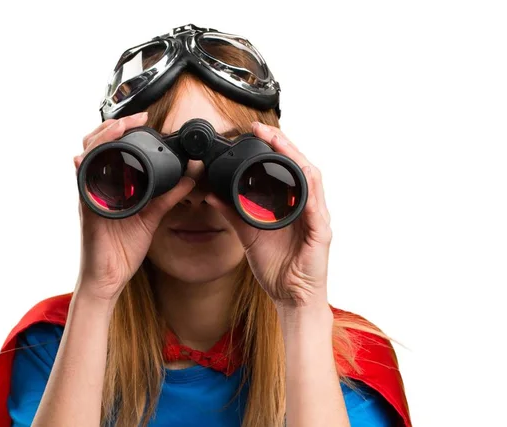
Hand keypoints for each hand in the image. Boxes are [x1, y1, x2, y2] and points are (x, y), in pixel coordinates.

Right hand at [73, 112, 195, 300]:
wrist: (109, 277)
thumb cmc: (123, 248)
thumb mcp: (151, 216)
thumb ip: (169, 196)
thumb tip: (191, 177)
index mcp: (111, 185)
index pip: (112, 148)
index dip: (123, 129)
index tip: (144, 118)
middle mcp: (96, 186)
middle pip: (95, 145)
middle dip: (112, 126)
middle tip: (136, 118)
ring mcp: (89, 196)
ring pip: (86, 158)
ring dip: (100, 139)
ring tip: (117, 128)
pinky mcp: (86, 210)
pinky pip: (82, 184)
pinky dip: (84, 168)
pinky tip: (87, 159)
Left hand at [205, 122, 331, 307]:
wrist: (292, 298)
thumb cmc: (276, 267)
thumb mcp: (248, 236)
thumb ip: (232, 214)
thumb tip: (211, 195)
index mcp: (292, 206)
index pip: (286, 169)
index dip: (274, 148)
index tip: (255, 131)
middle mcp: (307, 207)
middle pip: (300, 167)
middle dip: (283, 145)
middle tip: (264, 128)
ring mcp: (317, 219)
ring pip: (311, 179)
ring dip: (295, 158)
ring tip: (279, 141)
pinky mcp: (321, 234)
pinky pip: (316, 207)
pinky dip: (308, 189)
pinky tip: (299, 174)